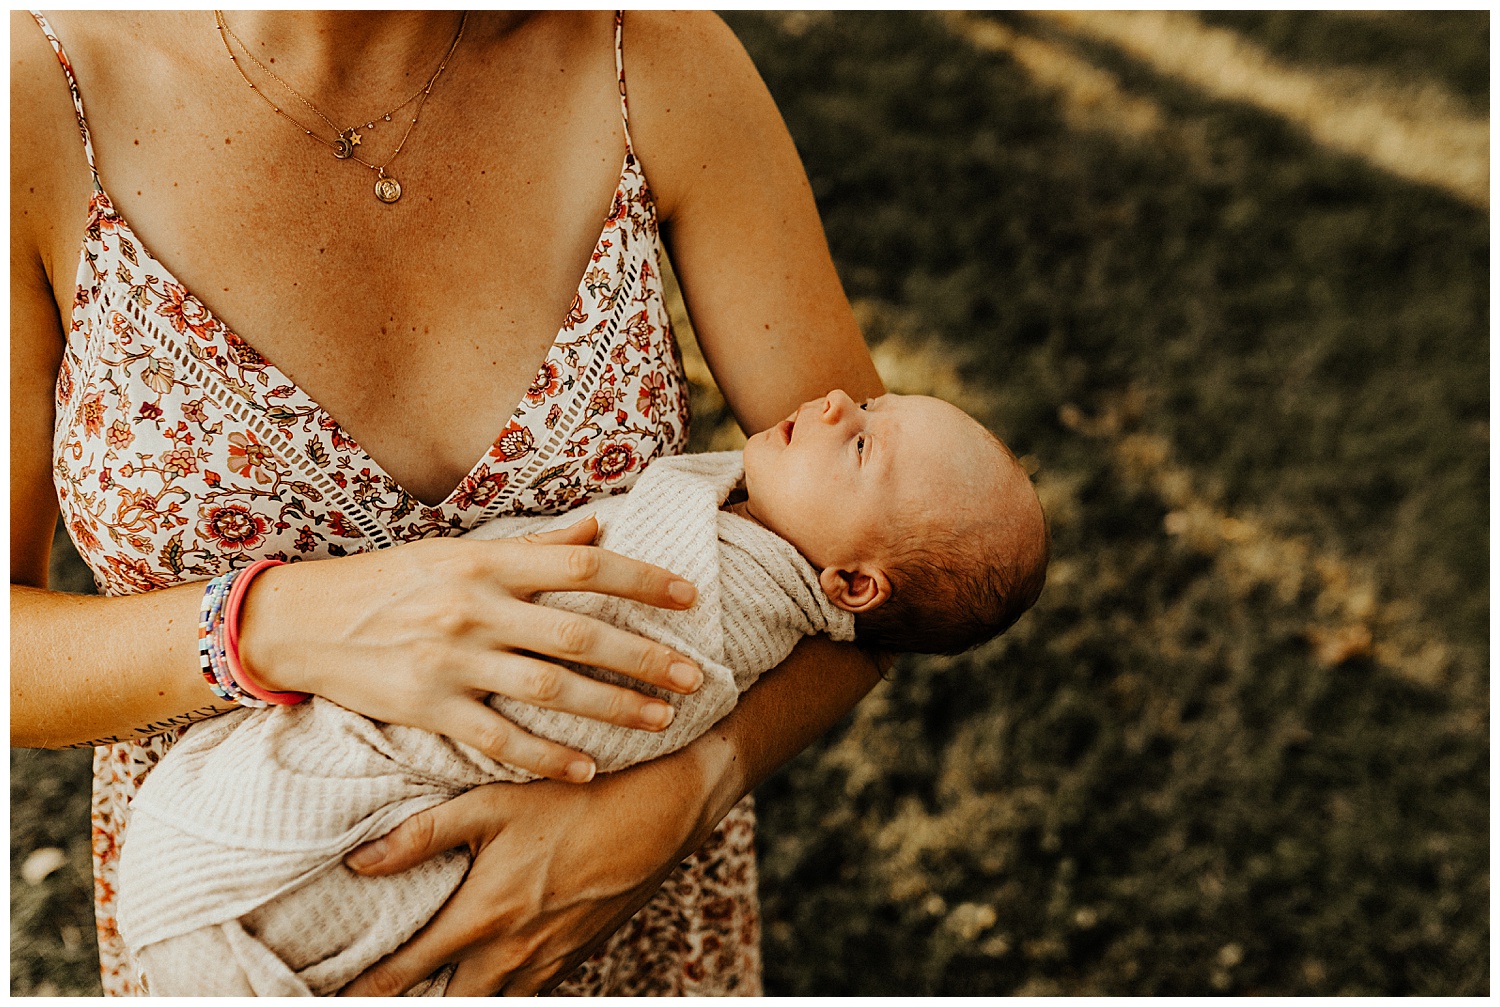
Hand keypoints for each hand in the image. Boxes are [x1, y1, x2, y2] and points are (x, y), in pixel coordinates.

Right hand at [236, 516, 704, 781]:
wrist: (302, 621)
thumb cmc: (390, 580)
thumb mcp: (458, 551)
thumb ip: (534, 546)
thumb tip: (600, 527)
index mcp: (488, 560)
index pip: (584, 566)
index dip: (642, 579)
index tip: (690, 596)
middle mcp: (476, 607)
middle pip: (579, 633)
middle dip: (644, 656)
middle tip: (696, 676)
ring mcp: (452, 660)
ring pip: (550, 689)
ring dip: (612, 708)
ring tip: (660, 721)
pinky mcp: (428, 707)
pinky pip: (500, 740)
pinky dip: (547, 758)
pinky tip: (586, 770)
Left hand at [338, 742, 731, 995]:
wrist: (667, 809)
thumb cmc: (579, 797)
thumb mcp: (496, 803)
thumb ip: (424, 833)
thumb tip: (358, 862)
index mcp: (485, 917)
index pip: (405, 974)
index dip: (365, 993)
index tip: (329, 998)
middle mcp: (515, 953)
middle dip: (415, 1005)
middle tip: (375, 997)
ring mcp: (552, 961)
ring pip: (493, 1005)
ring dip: (458, 1000)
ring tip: (429, 992)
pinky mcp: (579, 955)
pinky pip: (530, 993)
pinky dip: (501, 993)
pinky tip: (490, 978)